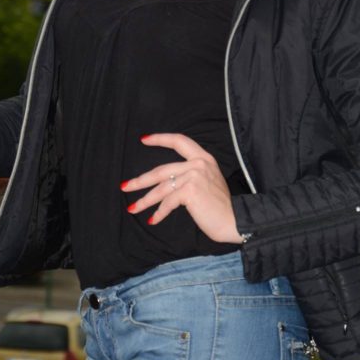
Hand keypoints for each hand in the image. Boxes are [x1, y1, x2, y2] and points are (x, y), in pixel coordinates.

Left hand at [121, 133, 242, 243]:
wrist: (234, 220)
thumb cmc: (220, 206)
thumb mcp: (207, 182)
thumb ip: (190, 176)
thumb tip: (164, 182)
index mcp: (204, 158)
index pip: (179, 141)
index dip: (160, 139)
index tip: (143, 139)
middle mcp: (199, 163)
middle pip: (161, 169)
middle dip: (140, 180)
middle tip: (125, 186)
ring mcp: (194, 176)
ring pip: (161, 188)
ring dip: (145, 200)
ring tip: (133, 208)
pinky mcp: (190, 191)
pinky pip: (168, 202)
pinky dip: (159, 212)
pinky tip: (153, 219)